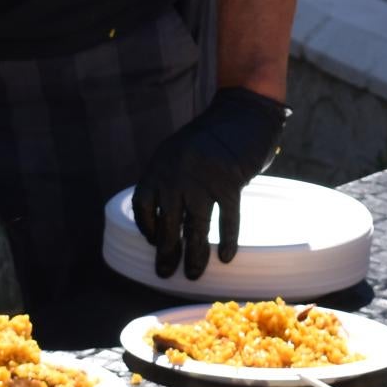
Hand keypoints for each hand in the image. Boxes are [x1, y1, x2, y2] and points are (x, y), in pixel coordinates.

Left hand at [132, 86, 288, 279]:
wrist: (243, 112)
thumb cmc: (212, 136)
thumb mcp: (179, 151)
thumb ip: (170, 178)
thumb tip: (167, 217)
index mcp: (160, 165)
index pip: (144, 204)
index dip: (147, 227)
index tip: (154, 242)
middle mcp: (177, 173)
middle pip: (168, 222)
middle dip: (166, 251)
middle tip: (165, 272)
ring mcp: (204, 179)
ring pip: (196, 227)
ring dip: (194, 254)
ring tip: (193, 274)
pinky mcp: (230, 183)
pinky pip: (227, 219)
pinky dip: (227, 240)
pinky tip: (226, 257)